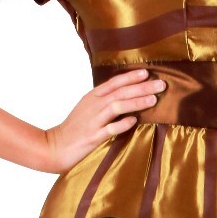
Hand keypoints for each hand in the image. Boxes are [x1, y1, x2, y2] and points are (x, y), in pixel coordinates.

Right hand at [44, 67, 166, 172]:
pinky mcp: (93, 137)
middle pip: (120, 92)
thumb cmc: (75, 127)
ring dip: (136, 102)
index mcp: (93, 97)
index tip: (147, 72)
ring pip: (117, 107)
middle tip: (161, 84)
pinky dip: (122, 124)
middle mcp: (94, 105)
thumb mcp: (88, 108)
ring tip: (153, 99)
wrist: (55, 145)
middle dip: (142, 87)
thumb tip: (126, 94)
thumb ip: (104, 100)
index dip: (131, 76)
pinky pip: (109, 129)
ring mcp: (94, 121)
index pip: (114, 82)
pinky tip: (134, 121)